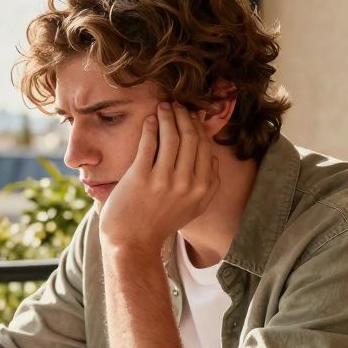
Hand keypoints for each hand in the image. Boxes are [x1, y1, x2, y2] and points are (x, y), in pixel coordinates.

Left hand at [98, 102, 219, 248]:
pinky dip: (151, 127)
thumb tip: (214, 159)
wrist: (132, 242)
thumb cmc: (160, 223)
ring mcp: (164, 180)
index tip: (191, 116)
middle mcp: (187, 183)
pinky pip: (149, 144)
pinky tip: (150, 120)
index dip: (198, 126)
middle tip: (176, 105)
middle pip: (190, 138)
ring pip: (172, 137)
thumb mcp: (194, 209)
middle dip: (184, 116)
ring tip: (163, 107)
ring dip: (168, 116)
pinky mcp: (141, 177)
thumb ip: (210, 186)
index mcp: (203, 188)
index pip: (204, 147)